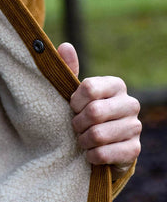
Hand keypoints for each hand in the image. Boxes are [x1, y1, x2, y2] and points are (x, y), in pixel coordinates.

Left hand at [57, 43, 141, 169]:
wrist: (101, 145)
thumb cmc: (84, 113)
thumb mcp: (75, 93)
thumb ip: (68, 70)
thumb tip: (65, 46)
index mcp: (116, 85)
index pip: (89, 88)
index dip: (74, 102)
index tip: (72, 107)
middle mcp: (131, 103)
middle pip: (94, 112)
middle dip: (77, 123)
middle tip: (76, 127)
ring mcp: (135, 126)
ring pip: (98, 135)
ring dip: (83, 141)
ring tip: (83, 140)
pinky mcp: (134, 149)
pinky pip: (104, 154)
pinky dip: (91, 156)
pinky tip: (91, 153)